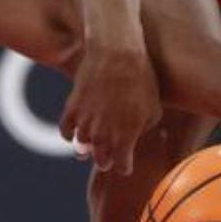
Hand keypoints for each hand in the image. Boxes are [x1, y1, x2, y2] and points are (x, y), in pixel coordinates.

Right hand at [59, 42, 161, 174]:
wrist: (118, 54)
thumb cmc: (143, 80)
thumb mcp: (154, 108)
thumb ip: (144, 128)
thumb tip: (135, 134)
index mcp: (125, 140)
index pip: (122, 167)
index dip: (124, 165)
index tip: (125, 162)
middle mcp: (103, 136)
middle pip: (101, 161)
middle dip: (105, 160)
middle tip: (107, 157)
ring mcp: (85, 123)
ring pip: (82, 147)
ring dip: (87, 147)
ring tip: (90, 144)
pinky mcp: (72, 108)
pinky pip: (66, 131)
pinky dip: (69, 135)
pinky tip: (75, 133)